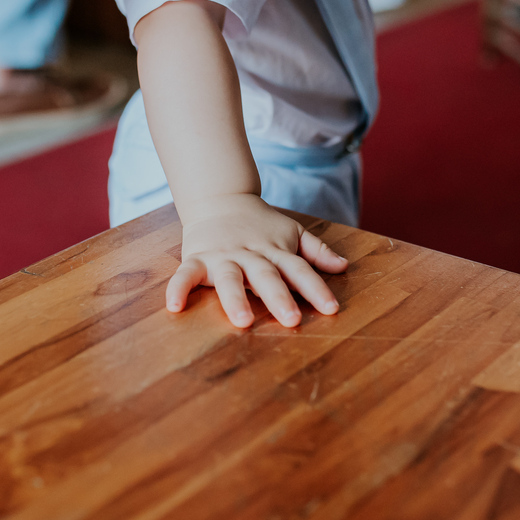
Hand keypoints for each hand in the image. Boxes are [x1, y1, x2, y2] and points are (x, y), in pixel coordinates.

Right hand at [170, 194, 348, 327]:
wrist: (220, 198)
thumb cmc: (260, 223)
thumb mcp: (292, 232)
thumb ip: (316, 250)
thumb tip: (344, 266)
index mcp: (275, 250)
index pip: (300, 270)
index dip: (315, 288)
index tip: (331, 309)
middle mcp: (250, 254)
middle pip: (266, 276)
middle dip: (279, 298)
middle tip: (292, 320)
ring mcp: (222, 256)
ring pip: (229, 278)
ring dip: (235, 298)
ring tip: (243, 321)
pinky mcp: (197, 258)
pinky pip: (185, 274)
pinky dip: (178, 288)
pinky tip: (175, 307)